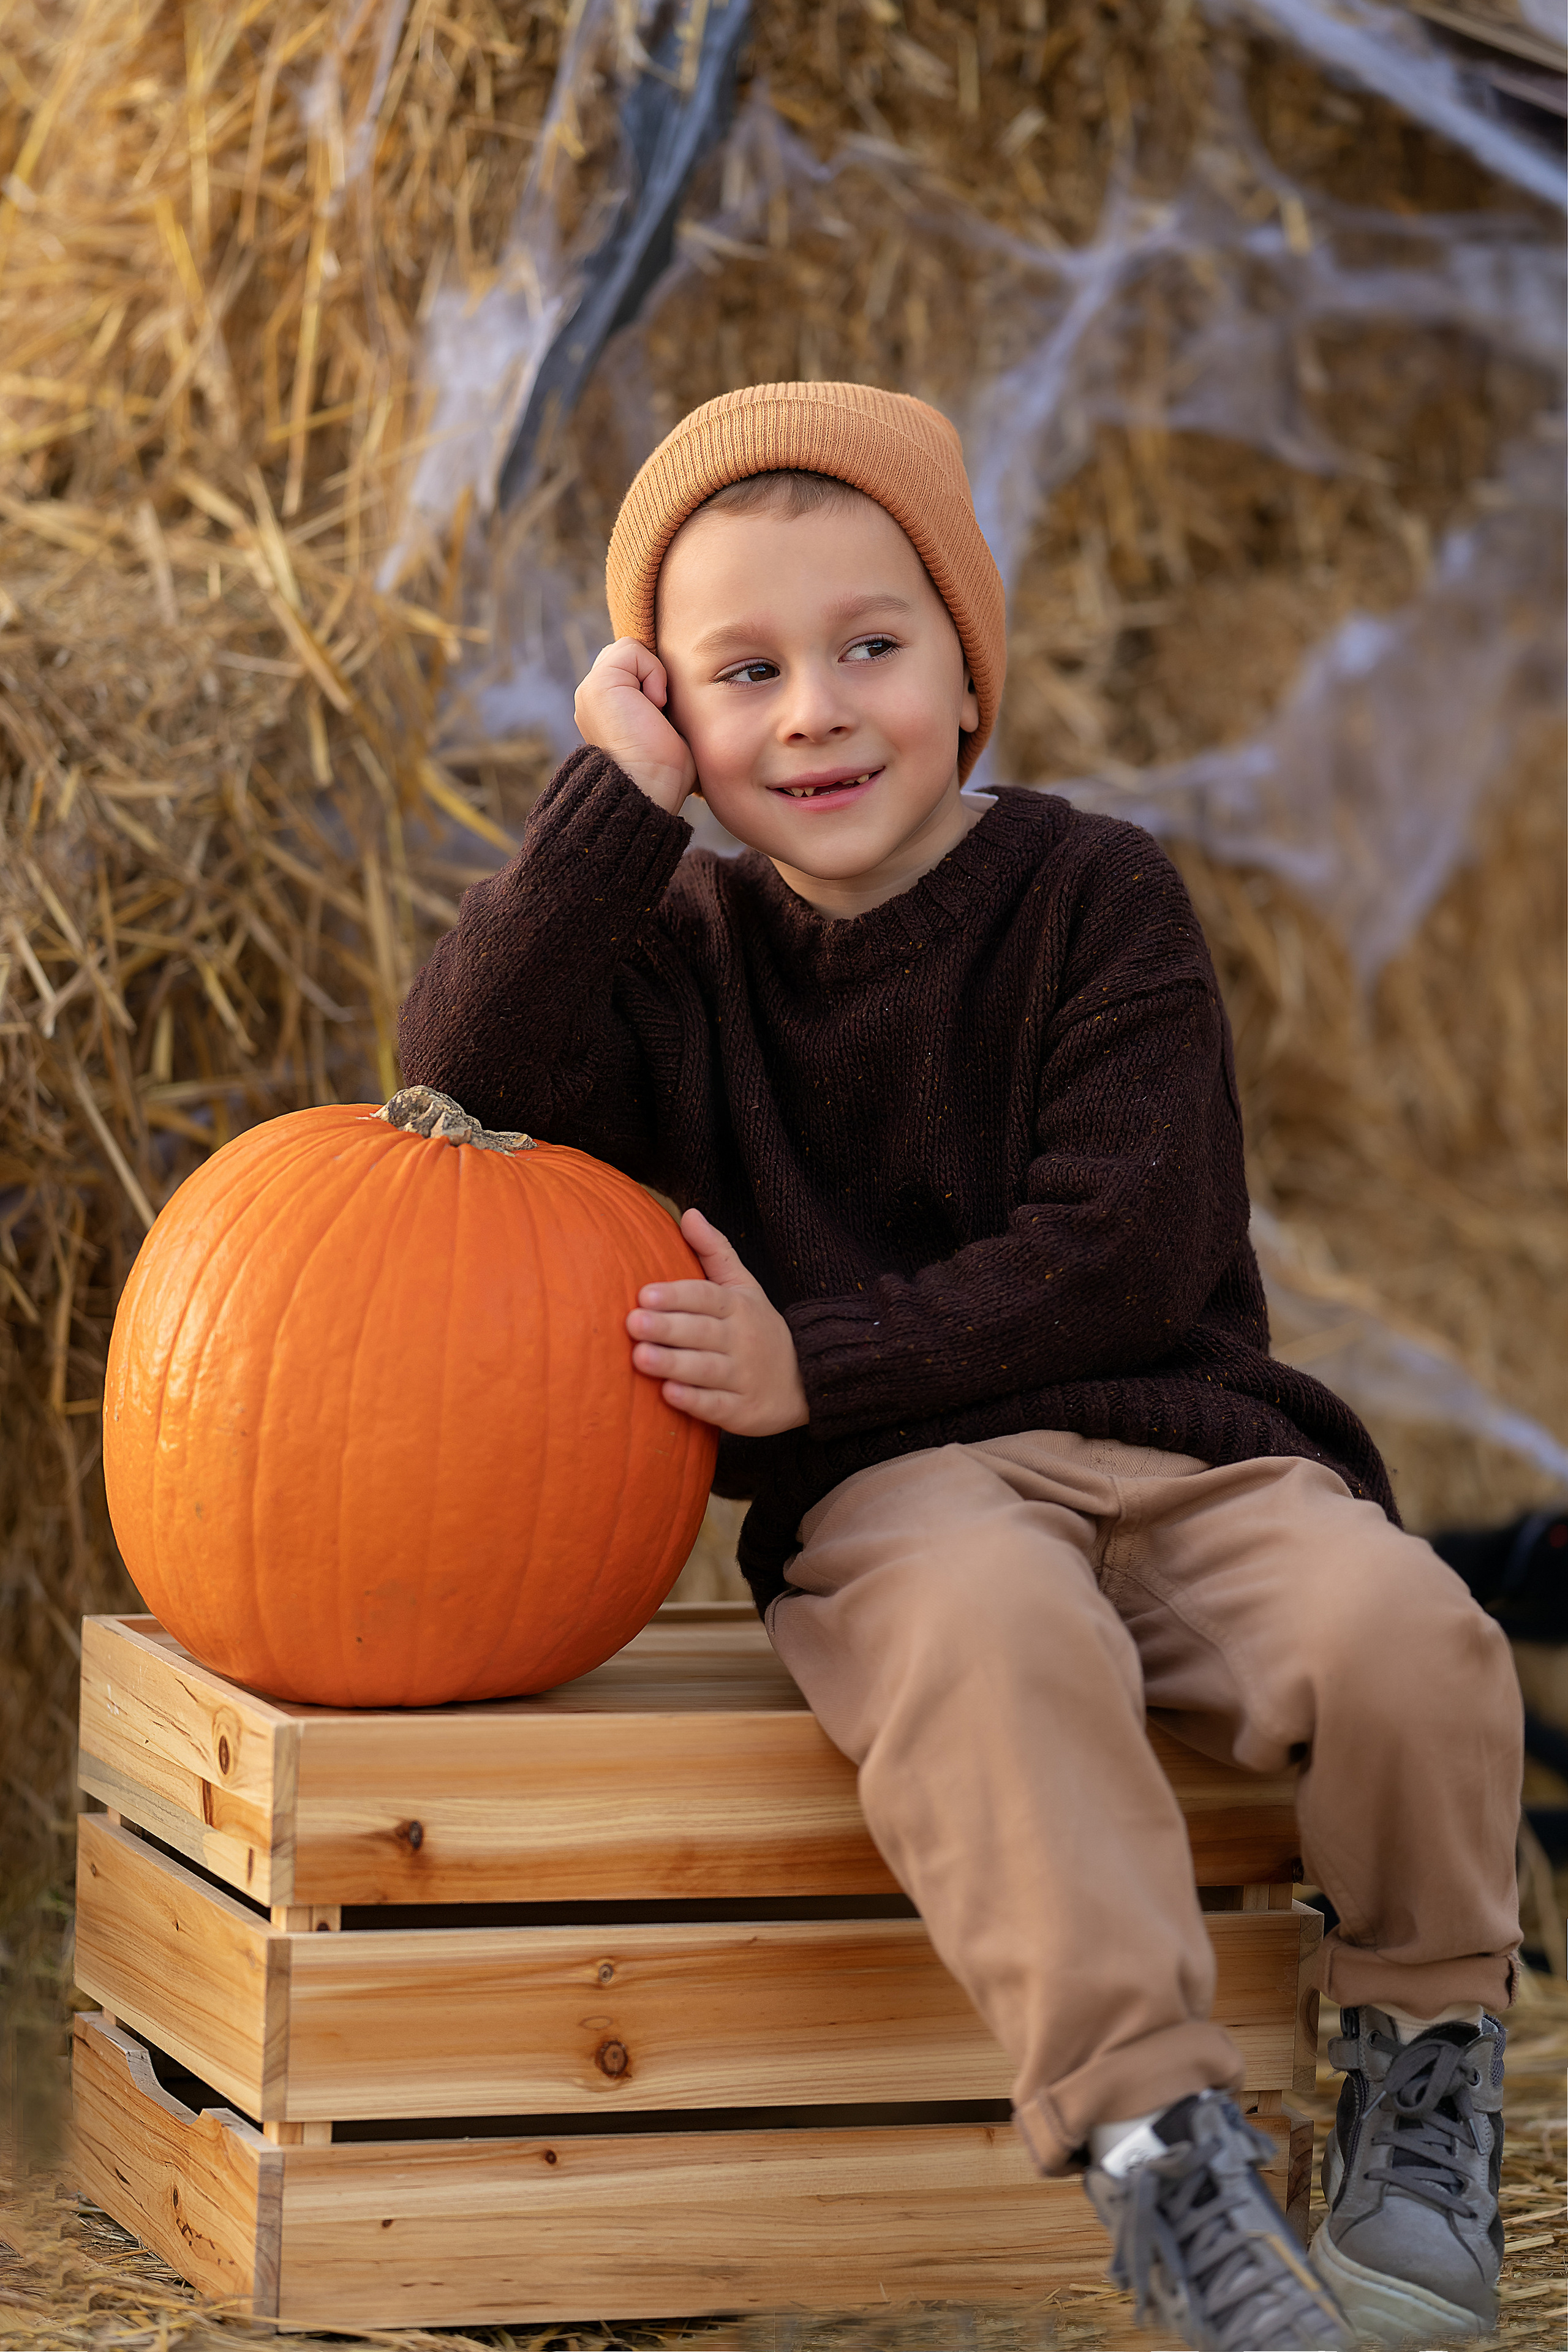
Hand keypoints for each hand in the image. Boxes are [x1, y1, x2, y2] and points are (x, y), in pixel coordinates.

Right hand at [574, 637, 695, 813]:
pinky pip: (631, 649)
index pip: (632, 668)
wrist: (651, 789)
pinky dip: (652, 672)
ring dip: (653, 674)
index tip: (666, 709)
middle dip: (653, 674)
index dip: (655, 678)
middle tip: (660, 713)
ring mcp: (590, 691)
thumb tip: (671, 686)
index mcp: (606, 710)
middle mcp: (593, 699)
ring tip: (656, 710)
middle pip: (630, 655)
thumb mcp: (664, 729)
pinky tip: (654, 705)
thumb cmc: (667, 772)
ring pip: (629, 650)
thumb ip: (657, 702)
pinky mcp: (597, 685)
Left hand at [627, 1208, 808, 1437]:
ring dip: (673, 1363)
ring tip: (640, 1357)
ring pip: (706, 1369)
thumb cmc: (757, 1329)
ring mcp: (744, 1378)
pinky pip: (717, 1406)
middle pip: (702, 1332)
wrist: (804, 1382)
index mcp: (738, 1306)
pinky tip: (668, 1395)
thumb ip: (715, 1252)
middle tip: (632, 1322)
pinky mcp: (743, 1412)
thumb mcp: (744, 1286)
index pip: (706, 1296)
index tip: (644, 1294)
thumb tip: (688, 1213)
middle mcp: (742, 1340)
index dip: (677, 1295)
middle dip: (667, 1327)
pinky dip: (695, 1402)